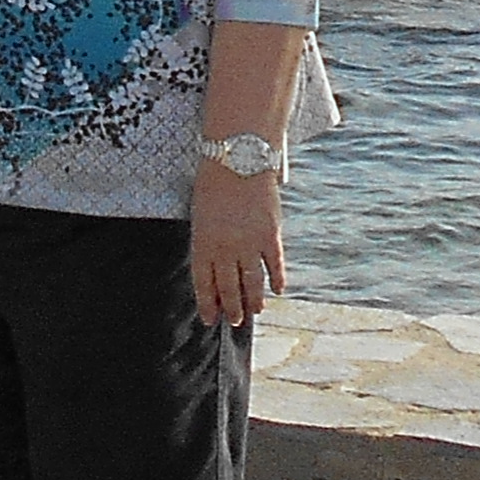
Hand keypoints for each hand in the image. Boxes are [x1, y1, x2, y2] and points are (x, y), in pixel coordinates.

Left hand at [189, 163, 282, 328]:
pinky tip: (278, 290)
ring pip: (252, 283)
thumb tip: (217, 267)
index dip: (207, 304)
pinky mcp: (270, 235)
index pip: (204, 283)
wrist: (237, 159)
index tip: (209, 319)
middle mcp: (225, 248)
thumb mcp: (201, 215)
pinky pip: (274, 265)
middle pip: (228, 288)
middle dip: (231, 309)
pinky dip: (277, 279)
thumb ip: (208, 242)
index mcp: (203, 243)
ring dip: (253, 301)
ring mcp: (249, 243)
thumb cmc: (214, 184)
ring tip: (254, 312)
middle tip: (234, 321)